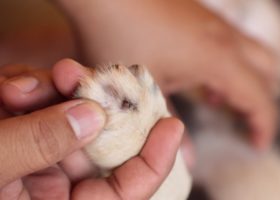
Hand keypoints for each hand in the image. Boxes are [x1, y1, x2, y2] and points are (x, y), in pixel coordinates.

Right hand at [0, 59, 183, 199]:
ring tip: (25, 85)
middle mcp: (58, 183)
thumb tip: (91, 116)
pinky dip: (30, 89)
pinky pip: (44, 105)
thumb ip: (38, 145)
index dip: (155, 162)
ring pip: (73, 116)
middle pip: (100, 141)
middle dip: (94, 104)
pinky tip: (11, 86)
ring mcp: (44, 156)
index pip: (125, 192)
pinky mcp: (27, 132)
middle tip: (74, 75)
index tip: (172, 125)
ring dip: (53, 91)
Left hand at [55, 0, 276, 149]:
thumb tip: (184, 157)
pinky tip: (199, 74)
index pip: (260, 98)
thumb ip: (167, 123)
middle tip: (241, 121)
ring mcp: (214, 23)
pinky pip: (231, 42)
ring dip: (245, 81)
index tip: (254, 144)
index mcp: (216, 59)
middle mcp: (224, 38)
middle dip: (260, 100)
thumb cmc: (120, 37)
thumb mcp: (143, 90)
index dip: (263, 125)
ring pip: (252, 53)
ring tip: (216, 100)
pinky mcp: (201, 17)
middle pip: (268, 71)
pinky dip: (229, 64)